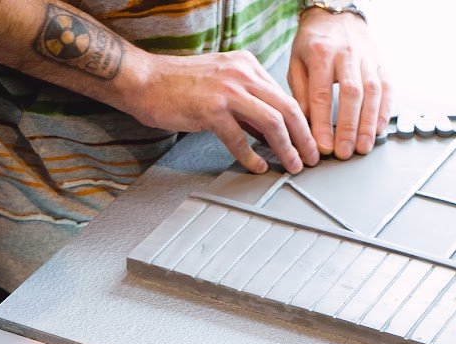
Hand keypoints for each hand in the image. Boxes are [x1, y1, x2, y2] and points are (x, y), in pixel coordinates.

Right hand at [125, 50, 319, 174]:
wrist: (144, 80)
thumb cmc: (178, 85)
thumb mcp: (221, 85)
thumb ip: (246, 105)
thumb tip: (269, 133)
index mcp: (246, 65)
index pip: (283, 95)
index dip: (300, 122)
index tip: (308, 141)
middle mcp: (241, 73)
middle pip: (287, 107)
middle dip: (304, 136)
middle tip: (312, 157)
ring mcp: (227, 90)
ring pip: (272, 121)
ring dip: (287, 148)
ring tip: (292, 165)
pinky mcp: (211, 109)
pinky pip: (240, 138)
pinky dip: (251, 156)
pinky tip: (257, 166)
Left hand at [289, 9, 390, 159]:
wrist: (336, 16)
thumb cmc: (313, 43)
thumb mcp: (297, 63)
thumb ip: (300, 94)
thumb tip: (303, 126)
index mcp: (321, 53)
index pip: (321, 93)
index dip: (323, 122)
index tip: (323, 146)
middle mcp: (346, 54)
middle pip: (351, 94)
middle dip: (348, 127)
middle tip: (344, 152)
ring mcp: (367, 58)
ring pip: (372, 92)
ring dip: (368, 123)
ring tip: (363, 147)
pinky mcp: (381, 63)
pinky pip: (386, 88)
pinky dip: (383, 111)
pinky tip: (378, 130)